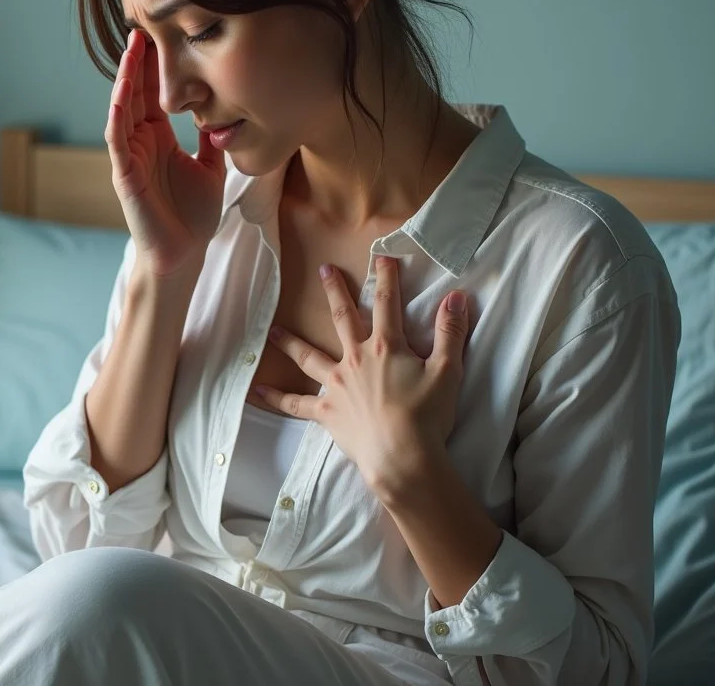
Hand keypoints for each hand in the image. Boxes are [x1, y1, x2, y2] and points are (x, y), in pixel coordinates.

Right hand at [106, 29, 226, 278]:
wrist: (183, 255)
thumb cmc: (193, 217)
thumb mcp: (212, 169)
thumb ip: (213, 141)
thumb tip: (224, 113)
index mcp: (159, 139)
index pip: (154, 94)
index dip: (158, 66)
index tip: (165, 34)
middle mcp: (141, 143)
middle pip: (136, 93)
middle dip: (139, 61)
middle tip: (143, 26)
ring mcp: (129, 157)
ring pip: (123, 109)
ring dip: (125, 79)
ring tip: (131, 49)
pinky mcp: (124, 175)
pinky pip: (117, 139)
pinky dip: (117, 114)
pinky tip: (122, 92)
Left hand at [255, 257, 468, 492]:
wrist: (401, 455)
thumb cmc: (426, 416)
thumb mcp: (448, 371)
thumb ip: (450, 332)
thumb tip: (457, 297)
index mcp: (386, 347)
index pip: (388, 304)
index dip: (386, 279)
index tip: (382, 258)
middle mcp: (356, 359)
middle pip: (343, 318)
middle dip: (335, 292)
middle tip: (324, 270)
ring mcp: (337, 385)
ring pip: (309, 356)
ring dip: (291, 341)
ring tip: (273, 330)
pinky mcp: (326, 411)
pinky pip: (295, 404)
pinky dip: (276, 398)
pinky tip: (257, 391)